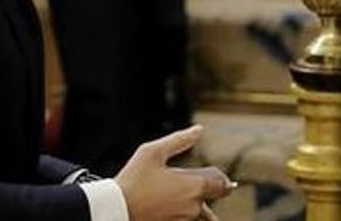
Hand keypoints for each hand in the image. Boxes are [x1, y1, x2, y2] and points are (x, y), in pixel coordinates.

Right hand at [115, 126, 233, 220]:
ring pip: (200, 213)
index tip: (212, 176)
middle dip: (204, 192)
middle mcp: (194, 207)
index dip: (220, 179)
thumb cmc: (133, 180)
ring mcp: (185, 220)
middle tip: (186, 185)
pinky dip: (181, 212)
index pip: (223, 185)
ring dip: (193, 204)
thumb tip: (198, 130)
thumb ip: (179, 140)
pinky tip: (166, 205)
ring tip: (172, 195)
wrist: (117, 209)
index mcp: (195, 187)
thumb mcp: (152, 152)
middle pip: (211, 200)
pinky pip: (186, 219)